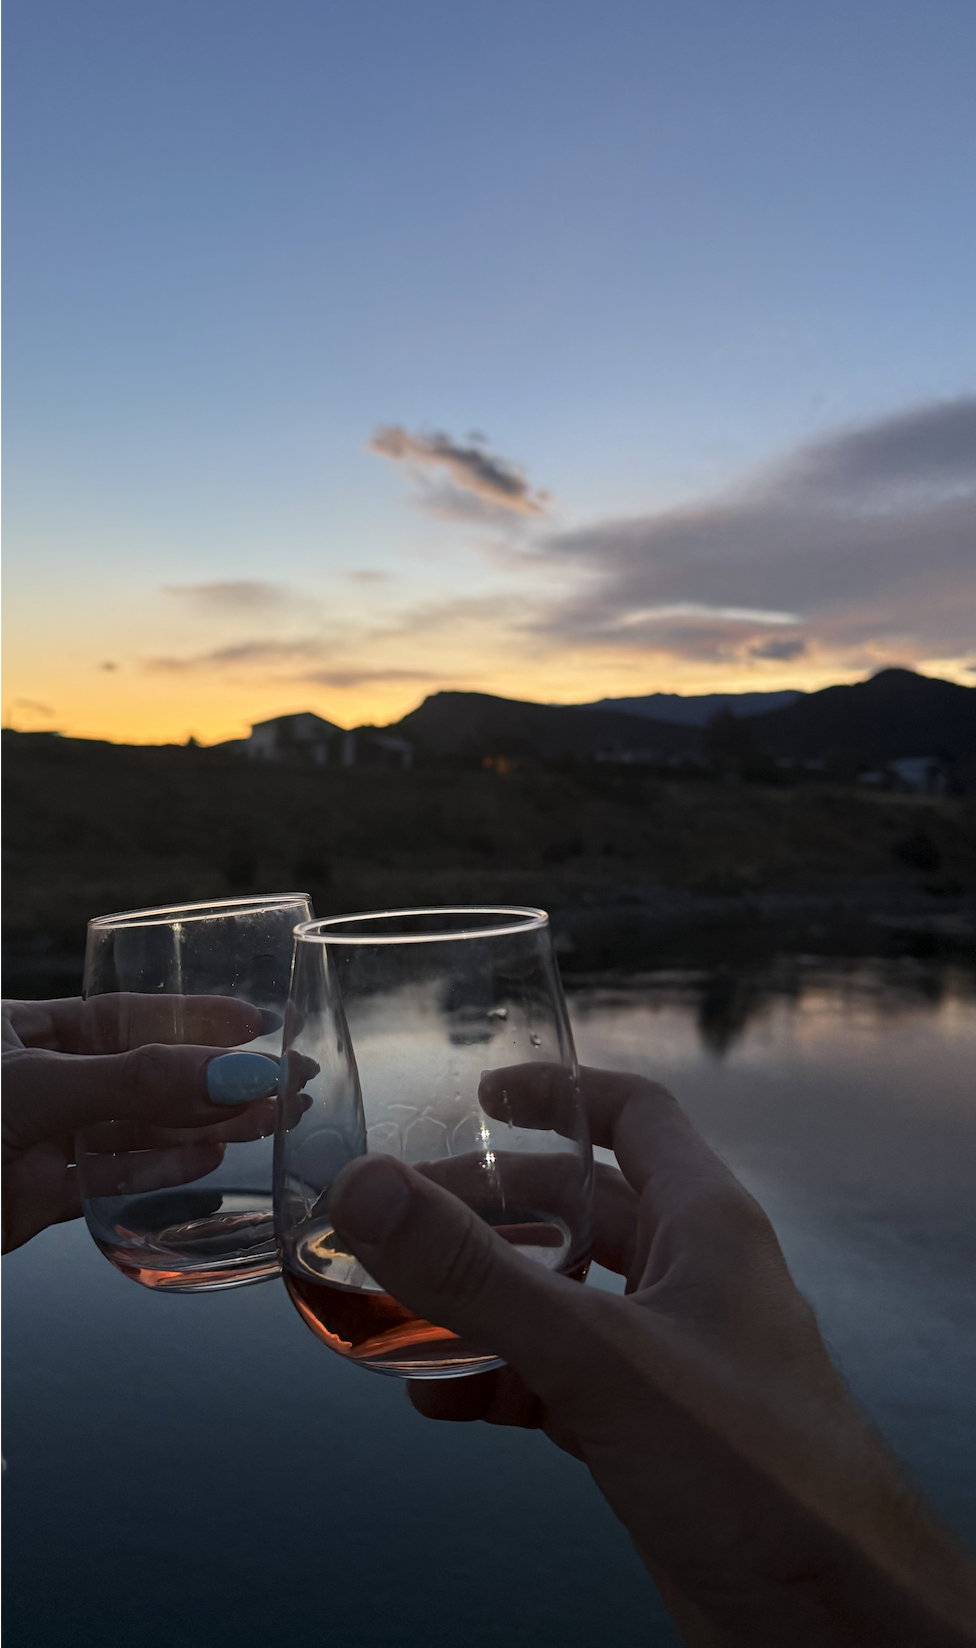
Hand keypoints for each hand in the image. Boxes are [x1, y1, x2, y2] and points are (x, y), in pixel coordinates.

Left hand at [2, 995, 276, 1252]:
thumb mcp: (38, 1087)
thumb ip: (133, 1083)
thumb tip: (229, 1074)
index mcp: (24, 1032)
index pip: (121, 1017)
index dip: (189, 1018)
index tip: (252, 1023)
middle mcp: (38, 1080)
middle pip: (141, 1077)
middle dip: (210, 1079)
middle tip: (280, 1080)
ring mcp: (40, 1139)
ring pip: (134, 1130)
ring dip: (199, 1127)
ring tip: (264, 1121)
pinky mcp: (40, 1195)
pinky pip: (112, 1179)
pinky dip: (161, 1171)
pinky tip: (208, 1159)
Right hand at [328, 1066, 975, 1646]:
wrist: (830, 1628)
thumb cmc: (754, 1472)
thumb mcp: (599, 1358)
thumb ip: (478, 1276)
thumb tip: (366, 1191)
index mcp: (705, 1222)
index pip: (635, 1113)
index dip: (560, 1089)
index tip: (480, 1093)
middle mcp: (689, 1277)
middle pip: (575, 1207)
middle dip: (486, 1208)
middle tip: (397, 1217)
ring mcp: (669, 1358)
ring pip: (558, 1299)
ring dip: (478, 1302)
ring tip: (392, 1311)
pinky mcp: (648, 1431)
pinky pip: (555, 1380)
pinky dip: (495, 1381)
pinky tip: (437, 1399)